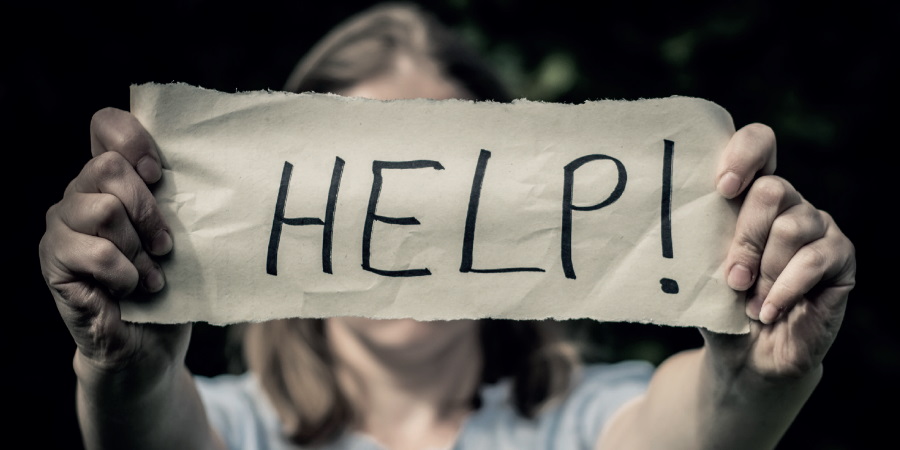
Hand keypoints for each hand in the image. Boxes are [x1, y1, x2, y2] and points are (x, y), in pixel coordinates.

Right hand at [39, 107, 188, 374]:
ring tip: (151, 273)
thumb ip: (179, 197)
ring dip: (137, 248)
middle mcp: (80, 195)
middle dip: (147, 208)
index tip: (159, 174)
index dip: (132, 139)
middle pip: (106, 167)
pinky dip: (125, 274)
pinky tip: (134, 289)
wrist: (151, 345)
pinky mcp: (54, 262)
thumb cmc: (173, 284)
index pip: (106, 125)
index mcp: (112, 179)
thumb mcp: (185, 234)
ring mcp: (61, 227)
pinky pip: (95, 252)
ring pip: (101, 209)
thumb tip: (209, 169)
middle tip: (165, 244)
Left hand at [705, 123, 855, 379]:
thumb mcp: (697, 270)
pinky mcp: (840, 256)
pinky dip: (785, 289)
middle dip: (745, 237)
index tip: (722, 187)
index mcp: (749, 195)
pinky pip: (814, 259)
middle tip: (733, 277)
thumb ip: (694, 241)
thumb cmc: (717, 305)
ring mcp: (818, 226)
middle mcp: (788, 203)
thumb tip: (663, 220)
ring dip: (765, 270)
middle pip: (772, 190)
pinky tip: (768, 310)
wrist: (746, 354)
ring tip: (750, 300)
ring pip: (791, 227)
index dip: (745, 154)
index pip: (759, 144)